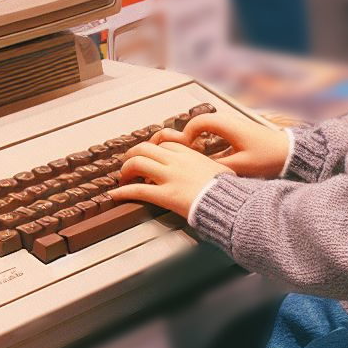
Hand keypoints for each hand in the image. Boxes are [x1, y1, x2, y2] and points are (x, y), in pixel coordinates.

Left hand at [111, 142, 234, 217]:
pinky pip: (137, 190)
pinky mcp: (166, 195)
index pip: (165, 144)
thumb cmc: (230, 191)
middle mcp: (177, 162)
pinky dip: (123, 191)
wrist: (232, 203)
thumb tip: (212, 173)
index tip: (150, 158)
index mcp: (190, 155)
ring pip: (137, 163)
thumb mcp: (221, 171)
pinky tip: (115, 194)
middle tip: (128, 164)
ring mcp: (170, 177)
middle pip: (145, 148)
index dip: (153, 150)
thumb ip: (209, 168)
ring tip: (122, 177)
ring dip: (125, 170)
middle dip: (132, 155)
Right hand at [150, 112, 290, 178]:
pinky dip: (207, 138)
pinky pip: (216, 129)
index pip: (197, 123)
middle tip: (180, 148)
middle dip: (187, 134)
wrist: (290, 152)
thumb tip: (198, 172)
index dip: (186, 135)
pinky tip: (209, 153)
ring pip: (207, 125)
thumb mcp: (241, 166)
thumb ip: (217, 167)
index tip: (184, 148)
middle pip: (199, 121)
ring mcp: (234, 124)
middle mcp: (229, 121)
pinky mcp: (239, 131)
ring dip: (197, 136)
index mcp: (227, 126)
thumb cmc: (270, 157)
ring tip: (191, 152)